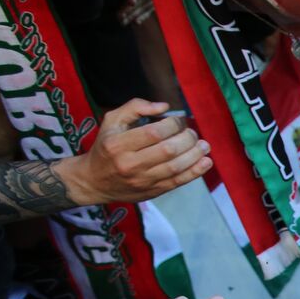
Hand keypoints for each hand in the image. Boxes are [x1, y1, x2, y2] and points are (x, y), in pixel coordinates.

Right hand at [59, 99, 212, 204]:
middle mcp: (129, 164)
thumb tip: (164, 107)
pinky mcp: (152, 191)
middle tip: (191, 133)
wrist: (93, 181)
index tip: (178, 120)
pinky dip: (195, 172)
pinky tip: (206, 162)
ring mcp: (142, 180)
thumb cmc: (106, 146)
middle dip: (186, 139)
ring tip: (204, 145)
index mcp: (118, 145)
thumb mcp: (111, 121)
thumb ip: (135, 107)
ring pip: (175, 167)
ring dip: (195, 155)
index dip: (172, 124)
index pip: (153, 133)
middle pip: (168, 150)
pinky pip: (178, 182)